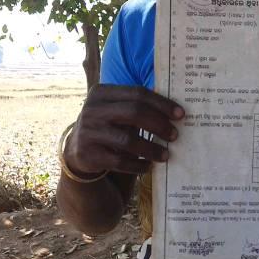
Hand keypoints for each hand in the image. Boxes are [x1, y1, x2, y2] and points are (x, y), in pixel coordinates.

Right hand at [63, 85, 183, 176]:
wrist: (77, 149)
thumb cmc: (108, 126)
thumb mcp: (115, 110)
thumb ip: (137, 106)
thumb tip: (176, 112)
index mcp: (102, 92)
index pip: (138, 93)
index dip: (162, 103)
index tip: (180, 115)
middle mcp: (92, 109)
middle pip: (134, 113)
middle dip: (159, 124)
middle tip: (174, 136)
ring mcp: (88, 132)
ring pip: (128, 140)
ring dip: (151, 149)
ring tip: (165, 155)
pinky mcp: (87, 154)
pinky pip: (120, 162)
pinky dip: (137, 165)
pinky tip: (148, 166)